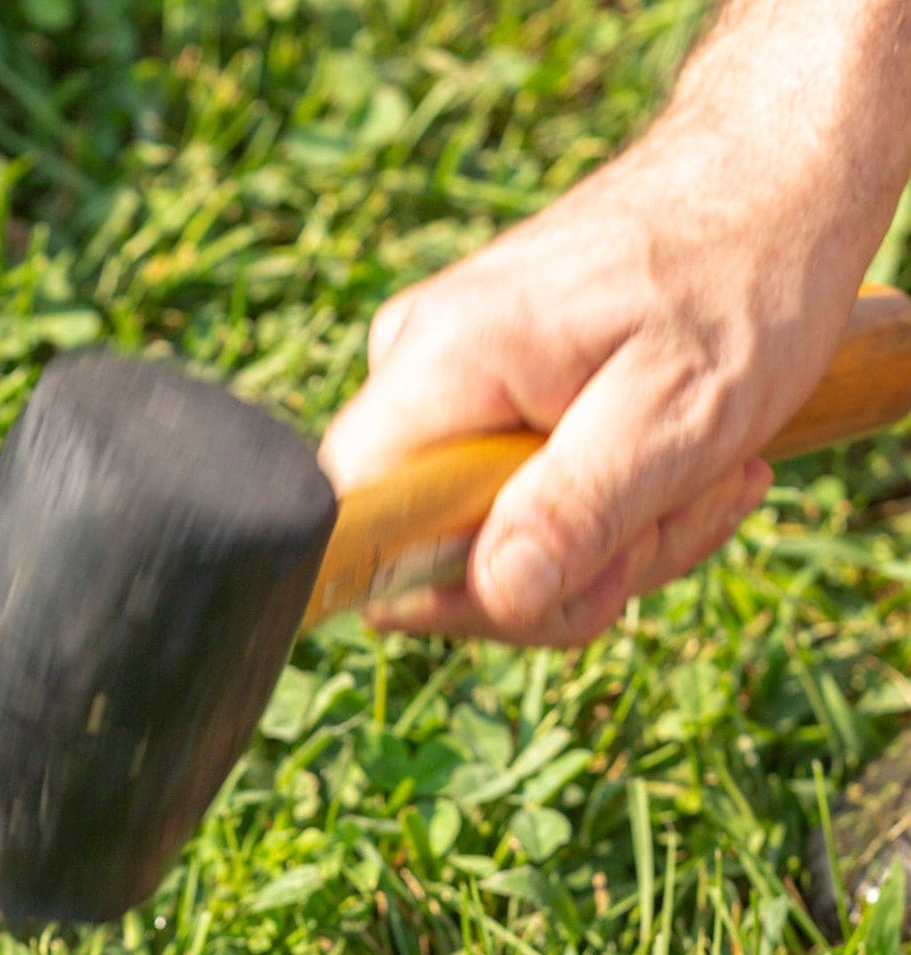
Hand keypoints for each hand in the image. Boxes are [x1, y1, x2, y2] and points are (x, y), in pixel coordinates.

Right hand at [318, 2, 910, 647]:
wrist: (778, 175)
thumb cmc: (744, 274)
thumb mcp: (685, 406)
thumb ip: (582, 504)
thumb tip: (498, 592)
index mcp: (441, 363)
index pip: (363, 533)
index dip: (450, 589)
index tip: (566, 564)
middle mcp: (417, 373)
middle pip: (428, 561)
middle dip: (564, 574)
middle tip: (676, 509)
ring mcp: (447, 391)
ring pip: (487, 551)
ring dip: (609, 549)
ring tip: (701, 476)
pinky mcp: (483, 406)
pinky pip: (518, 517)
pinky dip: (609, 519)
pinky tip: (677, 469)